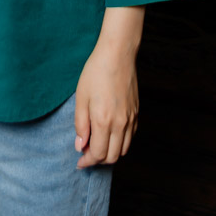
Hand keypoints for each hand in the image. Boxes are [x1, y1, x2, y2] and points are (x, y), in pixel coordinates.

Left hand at [73, 45, 138, 167]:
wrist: (117, 54)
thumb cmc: (96, 72)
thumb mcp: (81, 97)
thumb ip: (80, 125)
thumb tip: (80, 146)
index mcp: (104, 121)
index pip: (98, 154)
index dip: (87, 161)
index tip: (79, 161)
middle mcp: (120, 124)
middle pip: (112, 157)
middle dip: (98, 160)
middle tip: (86, 154)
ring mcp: (131, 119)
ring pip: (123, 150)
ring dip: (109, 153)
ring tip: (97, 145)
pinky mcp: (136, 113)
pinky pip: (130, 138)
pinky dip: (119, 143)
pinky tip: (109, 135)